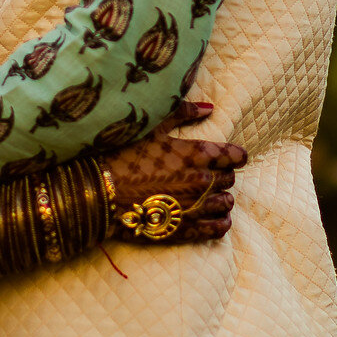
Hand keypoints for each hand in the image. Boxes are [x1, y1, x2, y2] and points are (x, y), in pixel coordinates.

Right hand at [95, 100, 245, 243]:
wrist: (100, 193)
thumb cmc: (124, 156)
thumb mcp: (152, 128)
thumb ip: (183, 114)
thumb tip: (209, 107)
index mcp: (196, 154)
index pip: (235, 156)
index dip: (235, 156)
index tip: (230, 157)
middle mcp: (201, 181)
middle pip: (230, 179)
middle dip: (222, 175)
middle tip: (209, 174)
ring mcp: (195, 207)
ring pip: (227, 203)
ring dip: (221, 198)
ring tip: (208, 196)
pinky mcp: (186, 229)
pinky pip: (218, 228)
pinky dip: (220, 222)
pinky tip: (213, 217)